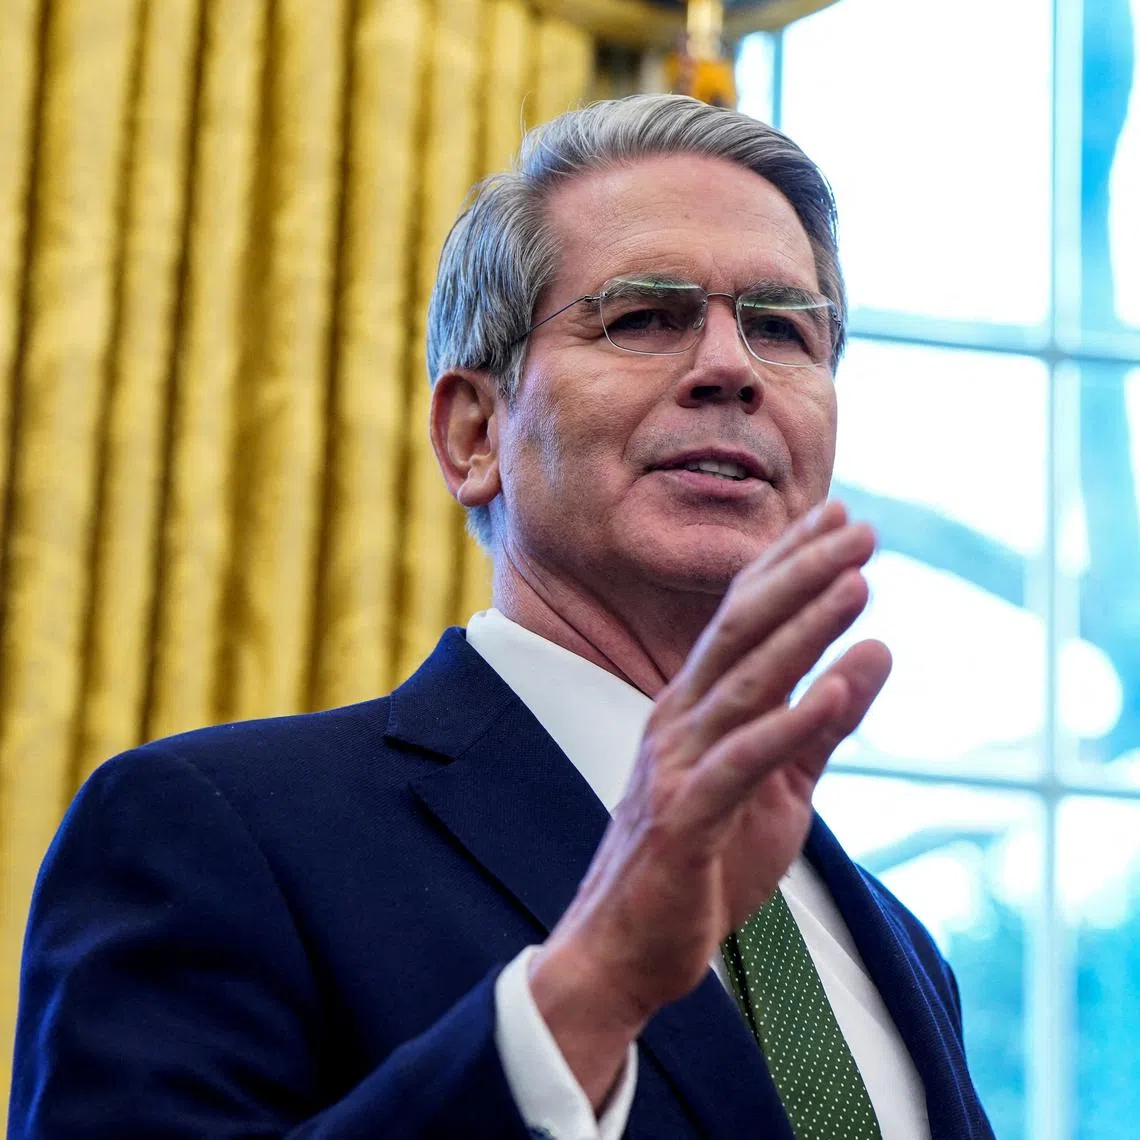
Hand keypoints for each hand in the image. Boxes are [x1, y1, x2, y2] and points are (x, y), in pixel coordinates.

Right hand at [528, 501, 891, 1106]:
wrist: (627, 948)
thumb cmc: (702, 863)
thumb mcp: (780, 787)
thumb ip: (824, 724)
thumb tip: (879, 650)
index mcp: (695, 706)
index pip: (743, 618)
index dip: (790, 564)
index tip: (838, 519)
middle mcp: (679, 718)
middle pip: (742, 630)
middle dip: (801, 573)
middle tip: (858, 525)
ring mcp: (677, 764)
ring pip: (745, 681)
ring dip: (803, 629)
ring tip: (856, 582)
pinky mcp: (685, 817)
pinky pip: (744, 762)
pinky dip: (793, 723)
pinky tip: (839, 687)